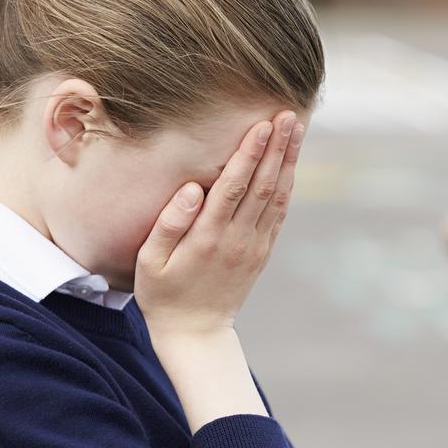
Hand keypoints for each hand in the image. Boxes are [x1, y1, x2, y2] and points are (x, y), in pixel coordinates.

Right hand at [134, 111, 302, 432]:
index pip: (235, 186)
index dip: (250, 153)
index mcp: (209, 237)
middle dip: (276, 147)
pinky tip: (291, 162)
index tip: (262, 125)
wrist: (196, 332)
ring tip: (296, 129)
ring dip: (288, 160)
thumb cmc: (163, 293)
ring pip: (276, 196)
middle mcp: (238, 238)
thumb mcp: (151, 261)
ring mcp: (255, 245)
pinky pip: (279, 212)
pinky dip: (287, 184)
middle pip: (263, 185)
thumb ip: (170, 223)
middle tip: (287, 115)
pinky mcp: (263, 251)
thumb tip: (192, 189)